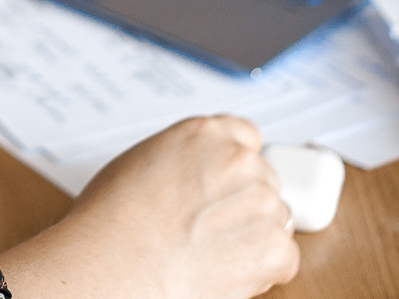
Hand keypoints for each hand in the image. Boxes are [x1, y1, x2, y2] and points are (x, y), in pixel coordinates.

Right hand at [0, 116, 299, 298]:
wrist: (116, 261)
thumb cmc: (115, 216)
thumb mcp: (143, 158)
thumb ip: (183, 155)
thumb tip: (195, 171)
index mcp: (204, 133)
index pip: (246, 136)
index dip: (235, 163)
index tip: (227, 180)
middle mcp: (237, 159)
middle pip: (263, 178)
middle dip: (243, 200)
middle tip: (211, 223)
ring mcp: (260, 201)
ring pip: (275, 217)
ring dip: (254, 233)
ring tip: (211, 247)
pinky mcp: (274, 246)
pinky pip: (284, 255)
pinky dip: (263, 268)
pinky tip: (224, 266)